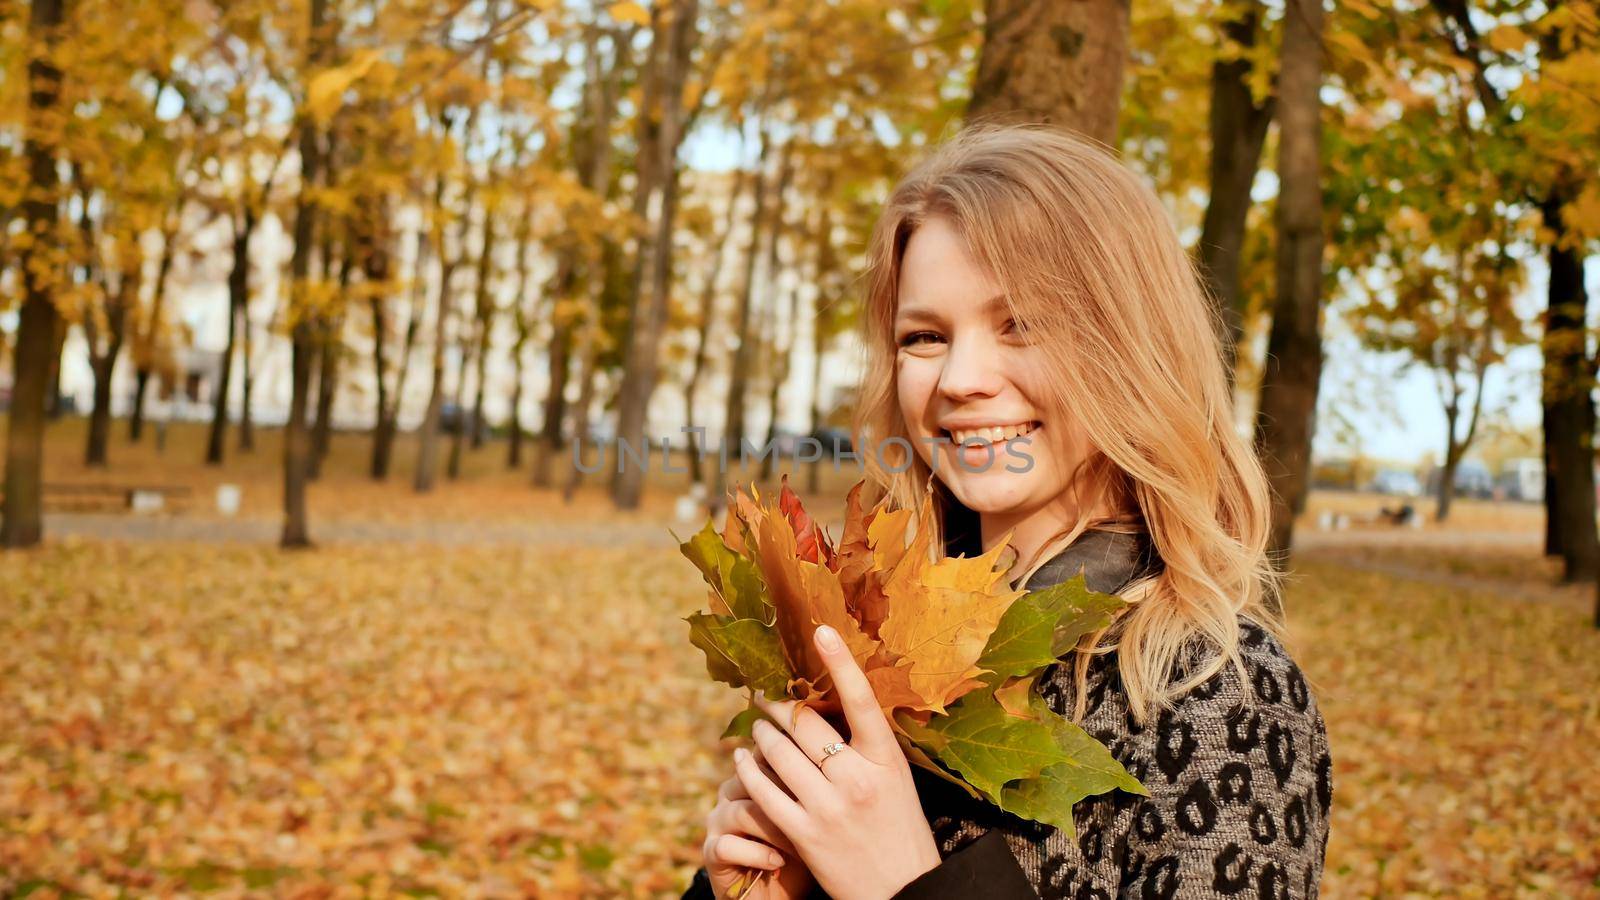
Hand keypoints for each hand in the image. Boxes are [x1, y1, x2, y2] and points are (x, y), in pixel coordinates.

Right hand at [703, 751, 816, 898]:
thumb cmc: (802, 850)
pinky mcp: (712, 851)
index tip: (825, 780)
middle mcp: (730, 792)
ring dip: (775, 830)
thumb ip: (817, 785)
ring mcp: (718, 821)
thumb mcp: (813, 815)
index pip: (768, 753)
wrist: (776, 894)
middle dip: (788, 797)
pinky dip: (756, 854)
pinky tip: (778, 863)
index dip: (796, 763)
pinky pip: (728, 845)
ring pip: (743, 811)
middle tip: (816, 814)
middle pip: (754, 778)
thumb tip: (843, 757)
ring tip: (801, 845)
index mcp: (753, 774)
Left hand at [735, 625, 941, 899]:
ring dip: (760, 734)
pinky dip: (746, 770)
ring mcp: (827, 808)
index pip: (861, 701)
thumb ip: (866, 748)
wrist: (903, 891)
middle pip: (805, 724)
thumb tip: (831, 707)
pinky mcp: (803, 834)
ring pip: (778, 753)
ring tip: (757, 727)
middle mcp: (856, 780)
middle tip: (766, 694)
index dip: (840, 662)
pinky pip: (763, 792)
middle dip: (780, 705)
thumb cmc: (900, 829)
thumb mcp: (896, 781)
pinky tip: (740, 760)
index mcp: (886, 761)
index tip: (821, 630)